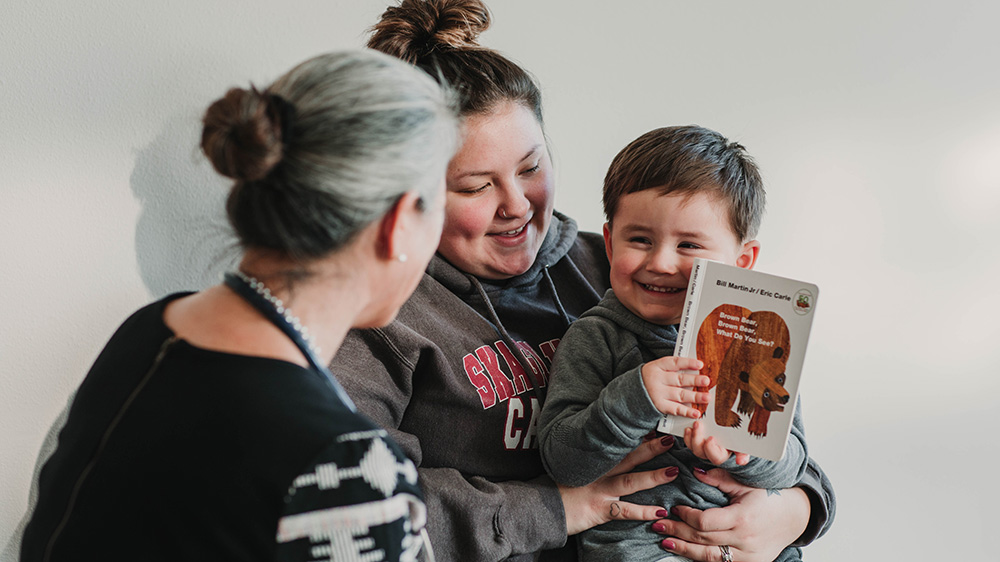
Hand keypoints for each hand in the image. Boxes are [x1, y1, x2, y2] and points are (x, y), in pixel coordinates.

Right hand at [559, 435, 679, 535]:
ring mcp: (600, 491)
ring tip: (673, 471)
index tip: (653, 425)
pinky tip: (660, 512)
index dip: (637, 435)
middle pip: (629, 457)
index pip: (619, 444)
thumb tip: (608, 452)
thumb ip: (591, 459)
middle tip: (671, 439)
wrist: (542, 508)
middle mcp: (599, 473)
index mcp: (595, 461)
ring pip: (631, 481)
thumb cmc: (557, 488)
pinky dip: (644, 511)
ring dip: (653, 477)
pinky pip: (625, 511)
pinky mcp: (599, 510)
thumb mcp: (573, 467)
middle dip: (651, 448)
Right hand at [640, 357, 710, 418]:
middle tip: (706, 381)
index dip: (688, 363)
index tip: (700, 364)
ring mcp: (658, 394)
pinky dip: (687, 411)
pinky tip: (696, 412)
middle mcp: (657, 380)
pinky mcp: (660, 406)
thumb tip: (695, 368)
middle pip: (679, 379)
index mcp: (657, 367)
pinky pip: (675, 409)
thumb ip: (673, 368)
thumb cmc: (649, 379)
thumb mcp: (657, 368)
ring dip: (695, 397)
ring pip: (680, 395)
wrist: (631, 393)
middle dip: (695, 380)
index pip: (674, 363)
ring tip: (706, 397)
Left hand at [653, 468, 809, 561]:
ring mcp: (748, 556)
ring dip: (684, 550)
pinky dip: (702, 559)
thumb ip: (719, 478)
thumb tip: (694, 470)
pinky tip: (687, 553)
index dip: (686, 516)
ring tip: (665, 542)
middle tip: (658, 525)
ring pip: (709, 557)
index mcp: (742, 517)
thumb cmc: (770, 496)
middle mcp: (744, 539)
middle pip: (702, 539)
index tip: (675, 508)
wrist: (796, 516)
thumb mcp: (745, 483)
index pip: (704, 522)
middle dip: (677, 532)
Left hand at [683, 421, 749, 465]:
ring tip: (693, 425)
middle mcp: (710, 454)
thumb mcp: (742, 444)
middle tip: (698, 424)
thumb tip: (741, 462)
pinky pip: (688, 442)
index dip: (711, 449)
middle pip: (700, 452)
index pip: (715, 457)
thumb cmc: (737, 438)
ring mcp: (702, 448)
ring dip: (691, 436)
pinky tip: (688, 428)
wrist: (731, 429)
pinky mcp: (696, 441)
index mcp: (722, 455)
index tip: (711, 438)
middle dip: (697, 438)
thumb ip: (742, 453)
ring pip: (692, 447)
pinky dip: (687, 435)